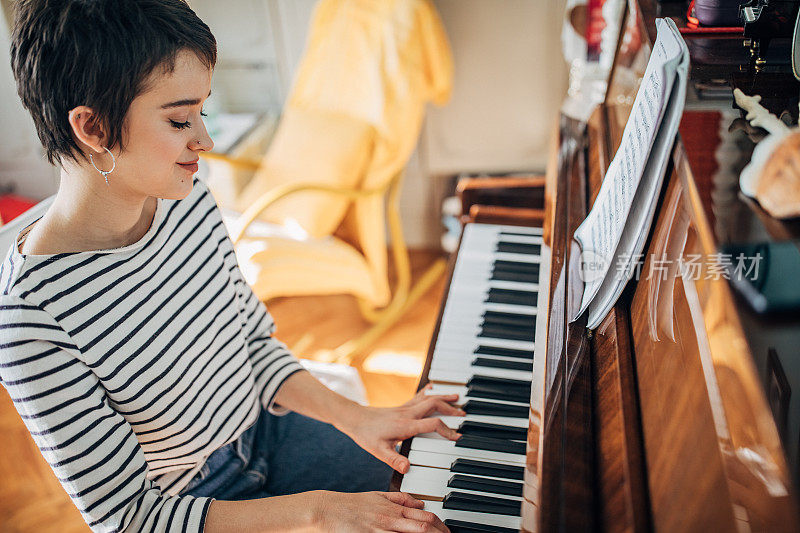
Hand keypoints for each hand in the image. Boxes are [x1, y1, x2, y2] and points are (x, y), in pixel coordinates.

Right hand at [313, 491, 448, 532]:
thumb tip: (421, 501)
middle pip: (423, 527)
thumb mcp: (377, 496)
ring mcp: (381, 530)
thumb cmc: (351, 505)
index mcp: (394, 508)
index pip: (425, 516)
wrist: (327, 510)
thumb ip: (400, 499)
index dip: (441, 525)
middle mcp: (391, 519)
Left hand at [338, 384, 463, 473]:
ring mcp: (405, 408)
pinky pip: (418, 396)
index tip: (457, 437)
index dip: (447, 430)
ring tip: (457, 398)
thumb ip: (393, 460)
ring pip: (428, 398)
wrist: (354, 418)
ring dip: (444, 398)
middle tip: (463, 414)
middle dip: (450, 409)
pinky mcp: (401, 407)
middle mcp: (408, 414)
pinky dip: (429, 392)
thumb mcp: (378, 451)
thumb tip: (407, 468)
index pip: (433, 424)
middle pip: (434, 405)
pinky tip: (433, 387)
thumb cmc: (365, 434)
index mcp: (406, 425)